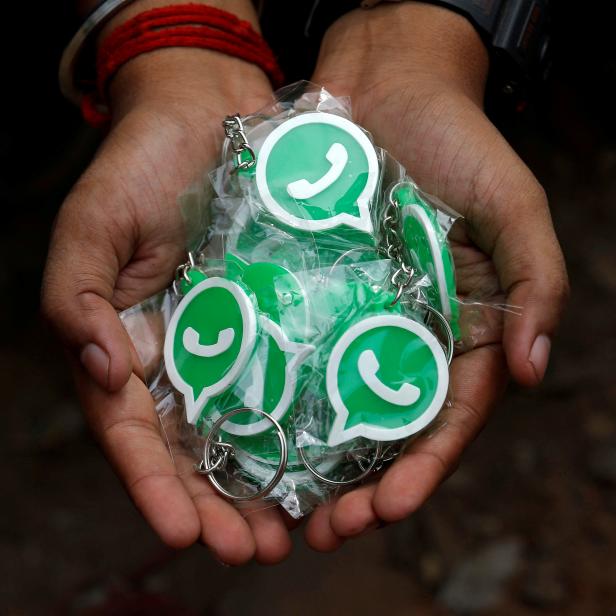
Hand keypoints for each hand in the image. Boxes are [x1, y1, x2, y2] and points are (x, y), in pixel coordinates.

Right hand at [42, 2, 293, 563]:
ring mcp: (235, 339)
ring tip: (297, 528)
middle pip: (196, 451)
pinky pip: (293, 377)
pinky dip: (305, 422)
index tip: (187, 532)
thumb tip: (104, 372)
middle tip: (256, 549)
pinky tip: (331, 458)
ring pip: (249, 428)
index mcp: (129, 347)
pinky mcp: (281, 315)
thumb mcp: (93, 225)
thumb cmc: (141, 165)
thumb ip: (76, 297)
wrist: (205, 112)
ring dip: (268, 483)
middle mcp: (183, 356)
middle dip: (221, 506)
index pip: (135, 435)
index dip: (155, 487)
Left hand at [304, 3, 568, 549]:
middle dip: (363, 486)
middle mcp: (410, 333)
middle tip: (326, 531)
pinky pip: (297, 352)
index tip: (390, 509)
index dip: (424, 467)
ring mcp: (359, 316)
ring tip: (286, 510)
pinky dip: (282, 399)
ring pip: (339, 404)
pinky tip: (255, 437)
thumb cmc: (456, 143)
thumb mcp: (511, 207)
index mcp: (466, 327)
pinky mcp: (313, 292)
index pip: (450, 414)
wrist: (387, 88)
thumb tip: (536, 370)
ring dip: (316, 463)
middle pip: (390, 427)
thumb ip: (535, 283)